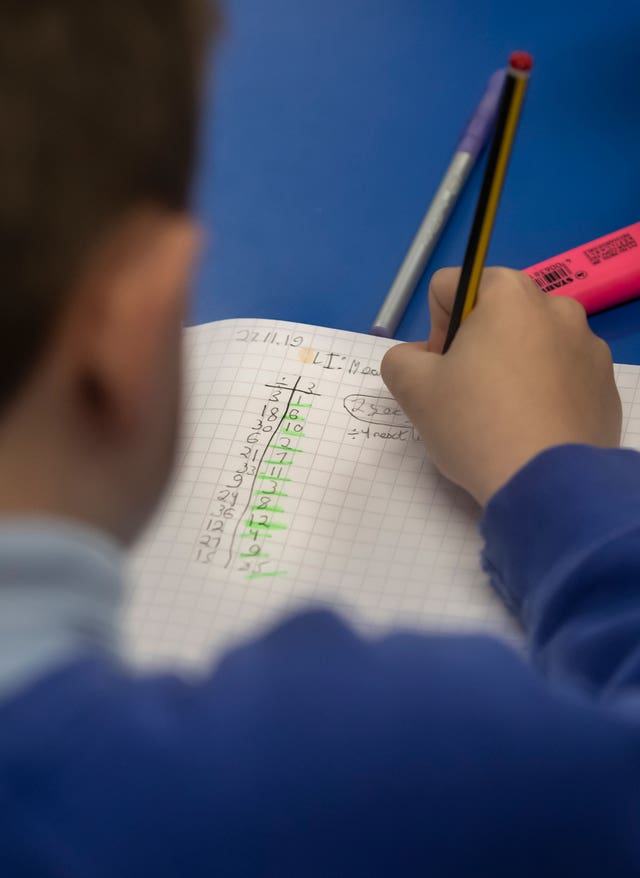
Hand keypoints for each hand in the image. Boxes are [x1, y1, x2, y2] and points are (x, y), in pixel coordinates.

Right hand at [381, 267, 621, 505]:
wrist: (547, 484)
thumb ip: (400, 359)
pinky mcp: (604, 386)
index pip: (450, 286)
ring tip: (503, 417)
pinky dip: (543, 393)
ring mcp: (589, 347)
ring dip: (511, 368)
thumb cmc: (475, 424)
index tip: (443, 370)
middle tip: (468, 396)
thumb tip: (421, 358)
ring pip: (531, 345)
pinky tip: (532, 430)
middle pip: (496, 314)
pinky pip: (561, 376)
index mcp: (510, 294)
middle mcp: (557, 307)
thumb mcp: (413, 389)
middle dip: (476, 346)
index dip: (435, 329)